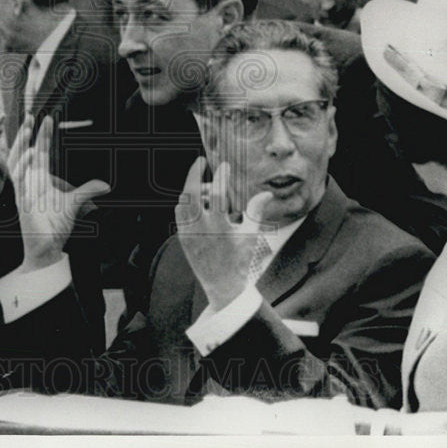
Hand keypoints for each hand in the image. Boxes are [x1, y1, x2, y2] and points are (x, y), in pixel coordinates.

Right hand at [9, 114, 109, 271]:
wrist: (47, 248)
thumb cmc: (55, 226)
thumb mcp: (75, 204)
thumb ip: (88, 191)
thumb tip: (106, 185)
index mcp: (39, 179)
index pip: (39, 152)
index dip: (42, 135)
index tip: (46, 119)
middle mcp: (29, 182)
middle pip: (24, 151)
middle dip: (27, 134)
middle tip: (32, 115)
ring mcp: (24, 191)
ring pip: (17, 162)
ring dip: (22, 145)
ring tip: (30, 129)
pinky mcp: (22, 200)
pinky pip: (19, 179)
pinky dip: (24, 166)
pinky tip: (31, 154)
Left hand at [175, 157, 272, 310]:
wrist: (223, 286)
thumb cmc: (240, 260)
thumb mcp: (251, 235)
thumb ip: (256, 211)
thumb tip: (267, 192)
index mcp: (220, 227)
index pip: (218, 194)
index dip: (221, 176)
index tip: (224, 165)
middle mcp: (201, 229)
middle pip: (192, 193)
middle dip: (194, 173)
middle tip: (199, 161)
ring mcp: (189, 233)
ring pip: (183, 202)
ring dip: (191, 189)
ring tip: (205, 187)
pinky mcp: (182, 238)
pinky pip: (179, 214)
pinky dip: (185, 203)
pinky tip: (195, 200)